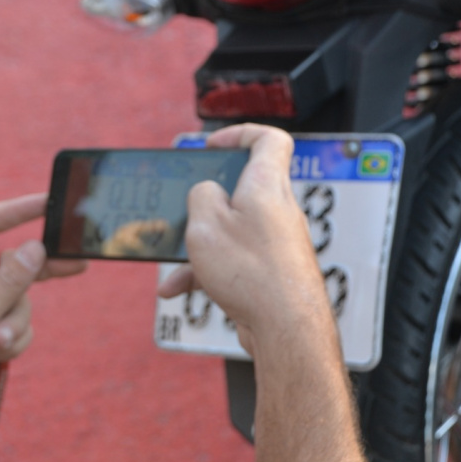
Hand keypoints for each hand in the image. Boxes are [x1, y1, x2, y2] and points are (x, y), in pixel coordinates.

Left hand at [0, 193, 85, 446]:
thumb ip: (8, 282)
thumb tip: (36, 248)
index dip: (17, 210)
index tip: (48, 202)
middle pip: (14, 261)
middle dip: (33, 278)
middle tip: (76, 261)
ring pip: (22, 297)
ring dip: (15, 323)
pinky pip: (22, 322)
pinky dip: (15, 339)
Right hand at [157, 124, 376, 461]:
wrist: (285, 328)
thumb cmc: (252, 273)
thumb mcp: (205, 223)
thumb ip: (200, 196)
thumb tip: (206, 193)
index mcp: (266, 185)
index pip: (269, 139)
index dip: (240, 134)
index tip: (212, 146)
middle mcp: (278, 210)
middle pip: (241, 188)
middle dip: (204, 200)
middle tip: (184, 206)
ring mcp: (277, 242)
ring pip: (231, 230)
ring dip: (199, 245)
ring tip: (175, 265)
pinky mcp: (271, 270)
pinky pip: (233, 260)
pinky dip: (206, 270)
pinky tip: (180, 288)